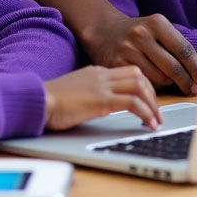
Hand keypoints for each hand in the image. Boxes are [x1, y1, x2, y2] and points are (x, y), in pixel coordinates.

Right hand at [29, 0, 196, 94]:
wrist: (103, 31)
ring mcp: (127, 50)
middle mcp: (141, 34)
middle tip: (194, 89)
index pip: (183, 49)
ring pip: (159, 78)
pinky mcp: (116, 64)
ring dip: (168, 85)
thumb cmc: (137, 33)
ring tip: (169, 83)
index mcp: (156, 23)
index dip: (196, 67)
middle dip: (187, 82)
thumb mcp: (155, 28)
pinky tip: (153, 85)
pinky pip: (142, 83)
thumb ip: (175, 45)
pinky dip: (152, 88)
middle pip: (173, 66)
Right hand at [43, 65, 160, 131]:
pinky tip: (147, 124)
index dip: (145, 86)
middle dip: (153, 95)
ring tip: (156, 121)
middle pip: (139, 76)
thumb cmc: (51, 101)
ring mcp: (102, 86)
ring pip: (140, 87)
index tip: (150, 102)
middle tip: (158, 113)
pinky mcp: (101, 100)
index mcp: (97, 72)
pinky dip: (145, 113)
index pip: (130, 72)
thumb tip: (107, 105)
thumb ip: (93, 93)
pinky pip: (133, 103)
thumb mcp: (77, 91)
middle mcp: (102, 75)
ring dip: (153, 105)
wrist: (37, 101)